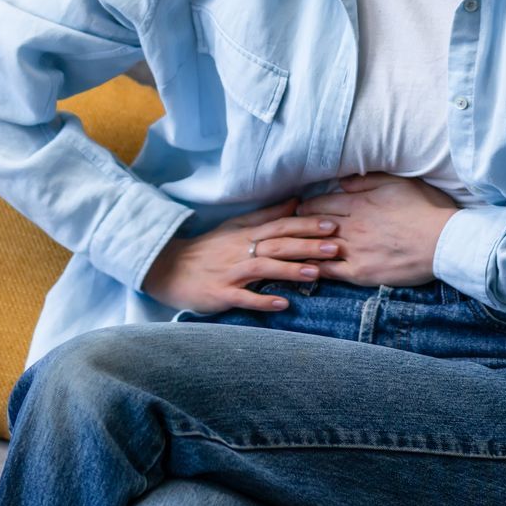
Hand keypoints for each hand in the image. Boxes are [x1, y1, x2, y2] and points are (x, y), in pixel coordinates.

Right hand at [140, 196, 344, 315]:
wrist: (169, 268)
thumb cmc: (208, 249)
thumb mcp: (236, 226)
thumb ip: (266, 215)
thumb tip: (296, 201)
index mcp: (246, 234)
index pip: (281, 226)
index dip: (307, 225)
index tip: (333, 225)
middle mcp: (241, 251)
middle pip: (277, 245)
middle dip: (307, 246)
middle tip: (335, 247)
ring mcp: (231, 273)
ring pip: (264, 269)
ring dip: (290, 270)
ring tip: (316, 273)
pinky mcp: (221, 293)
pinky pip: (244, 298)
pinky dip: (263, 301)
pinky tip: (283, 305)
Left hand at [295, 174, 459, 287]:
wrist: (442, 241)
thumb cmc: (425, 209)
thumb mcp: (397, 183)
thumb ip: (366, 182)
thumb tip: (342, 183)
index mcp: (358, 204)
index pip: (321, 203)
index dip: (307, 206)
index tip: (298, 208)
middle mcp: (351, 226)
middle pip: (313, 225)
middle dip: (297, 226)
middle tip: (284, 227)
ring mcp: (354, 250)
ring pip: (316, 248)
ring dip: (299, 248)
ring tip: (285, 249)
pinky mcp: (360, 272)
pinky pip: (329, 271)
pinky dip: (314, 269)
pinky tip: (303, 270)